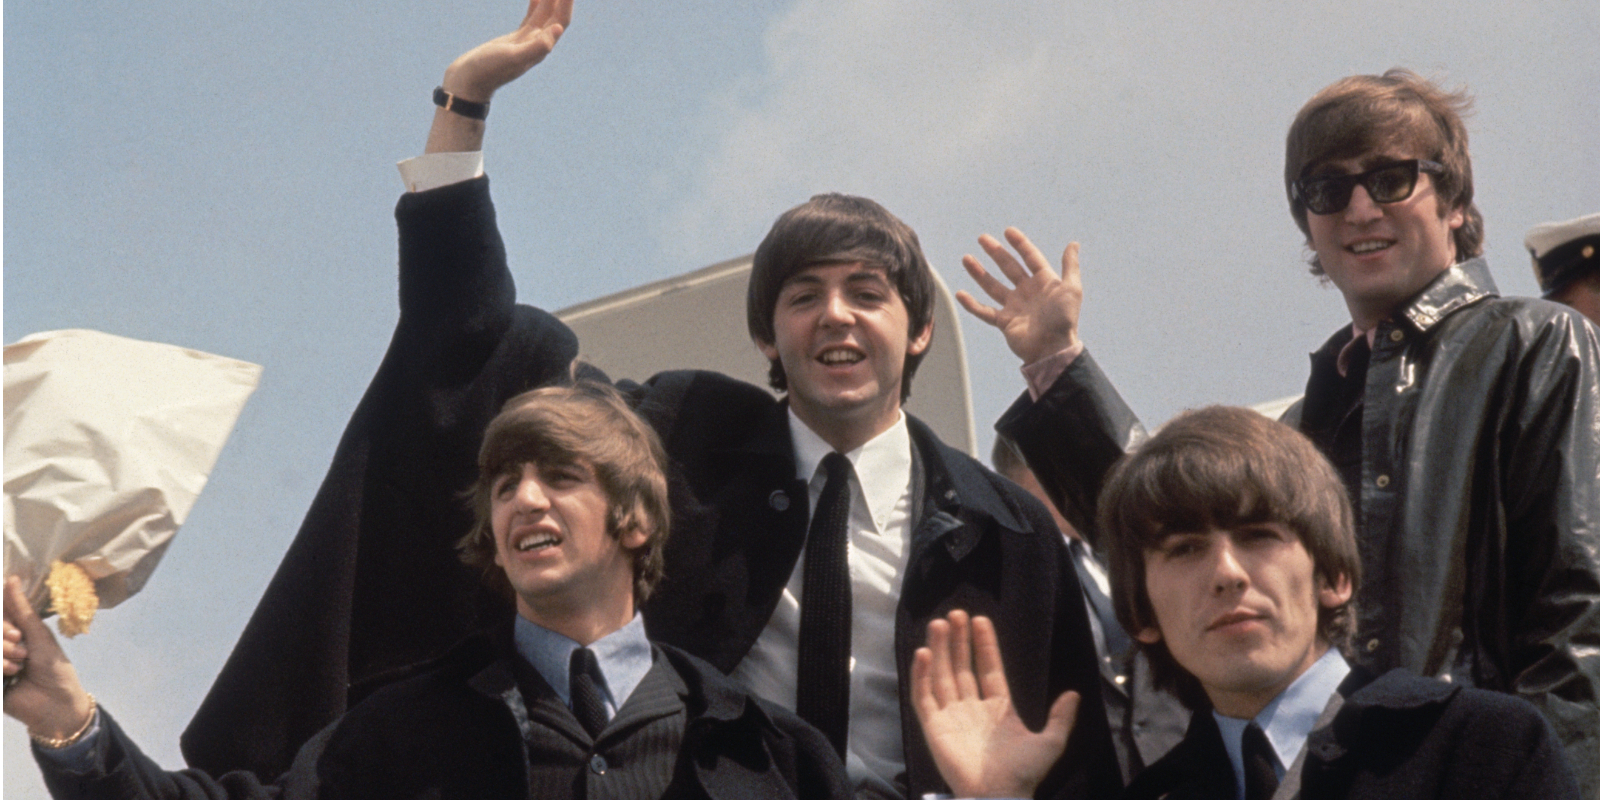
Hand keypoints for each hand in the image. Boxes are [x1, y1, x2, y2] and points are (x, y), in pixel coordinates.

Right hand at [4, 576, 94, 740]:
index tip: (18, 634)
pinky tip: (11, 675)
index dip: (3, 624)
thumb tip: (10, 578)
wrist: (55, 704)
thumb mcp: (38, 635)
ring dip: (2, 654)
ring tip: (19, 667)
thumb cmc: (53, 668)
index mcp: (12, 632)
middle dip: (4, 639)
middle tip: (22, 651)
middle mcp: (1, 645)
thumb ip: (19, 609)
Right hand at [442, 0, 572, 101]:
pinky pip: (531, 18)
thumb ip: (535, 47)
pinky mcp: (515, 40)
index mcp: (540, 47)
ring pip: (544, 15)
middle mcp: (537, 44)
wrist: (468, 83)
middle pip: (556, 16)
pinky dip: (536, 5)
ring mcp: (526, 41)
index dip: (566, 2)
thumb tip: (557, 29)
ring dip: (550, 0)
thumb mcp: (512, 58)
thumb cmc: (487, 71)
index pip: (560, 20)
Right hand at [912, 610, 1078, 798]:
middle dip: (958, 640)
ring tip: (939, 623)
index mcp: (997, 709)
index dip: (984, 644)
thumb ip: (1061, 718)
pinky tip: (924, 652)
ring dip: (939, 649)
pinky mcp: (933, 727)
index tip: (980, 620)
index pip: (988, 668)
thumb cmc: (1024, 773)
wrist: (1000, 795)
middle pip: (961, 666)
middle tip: (955, 614)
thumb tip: (1075, 695)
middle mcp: (971, 708)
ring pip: (941, 675)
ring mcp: (951, 716)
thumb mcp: (1051, 742)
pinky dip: (922, 674)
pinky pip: (924, 696)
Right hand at [955, 228, 1082, 364]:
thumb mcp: (1072, 289)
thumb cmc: (1064, 319)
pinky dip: (972, 304)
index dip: (1020, 244)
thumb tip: (1073, 243)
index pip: (1030, 257)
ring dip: (979, 272)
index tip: (1008, 231)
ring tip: (966, 259)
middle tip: (982, 238)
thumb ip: (1070, 266)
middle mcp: (1027, 291)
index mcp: (1044, 281)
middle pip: (1008, 267)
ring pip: (992, 286)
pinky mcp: (1004, 322)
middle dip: (995, 252)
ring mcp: (1014, 306)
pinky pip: (984, 311)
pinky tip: (960, 294)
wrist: (1053, 348)